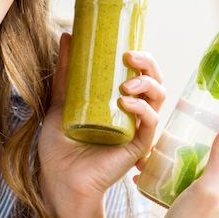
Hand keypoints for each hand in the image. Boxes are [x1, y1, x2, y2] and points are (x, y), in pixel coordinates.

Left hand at [39, 32, 165, 215]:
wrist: (59, 180)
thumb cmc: (60, 149)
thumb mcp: (61, 103)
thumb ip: (66, 74)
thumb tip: (68, 37)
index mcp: (119, 103)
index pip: (140, 74)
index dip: (141, 57)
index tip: (125, 45)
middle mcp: (133, 114)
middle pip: (155, 81)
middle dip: (148, 63)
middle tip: (130, 56)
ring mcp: (137, 129)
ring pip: (159, 98)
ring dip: (147, 83)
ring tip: (125, 84)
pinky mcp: (139, 146)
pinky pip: (151, 122)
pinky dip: (142, 108)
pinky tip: (124, 103)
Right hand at [148, 122, 218, 217]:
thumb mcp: (207, 186)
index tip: (204, 114)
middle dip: (201, 141)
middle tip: (179, 130)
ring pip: (207, 169)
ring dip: (188, 158)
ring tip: (165, 150)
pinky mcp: (206, 209)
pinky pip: (197, 184)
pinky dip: (182, 175)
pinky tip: (163, 172)